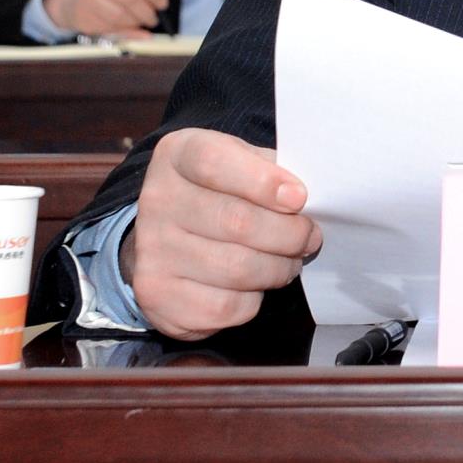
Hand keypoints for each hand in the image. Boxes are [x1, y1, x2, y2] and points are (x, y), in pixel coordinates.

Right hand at [44, 0, 169, 37]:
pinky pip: (110, 27)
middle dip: (147, 11)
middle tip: (153, 19)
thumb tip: (162, 0)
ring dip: (136, 22)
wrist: (77, 1)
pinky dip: (125, 30)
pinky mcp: (84, 16)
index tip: (162, 4)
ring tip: (142, 23)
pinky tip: (129, 28)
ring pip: (120, 15)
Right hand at [121, 128, 321, 339]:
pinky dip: (253, 299)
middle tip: (310, 236)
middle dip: (289, 234)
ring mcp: (152, 251)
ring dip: (278, 268)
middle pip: (236, 222)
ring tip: (289, 260)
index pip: (215, 163)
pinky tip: (254, 284)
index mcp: (178, 155)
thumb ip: (272, 170)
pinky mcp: (158, 297)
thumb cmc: (221, 191)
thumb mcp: (242, 161)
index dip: (263, 182)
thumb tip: (308, 196)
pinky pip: (225, 307)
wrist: (169, 234)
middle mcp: (157, 200)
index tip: (299, 198)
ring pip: (237, 269)